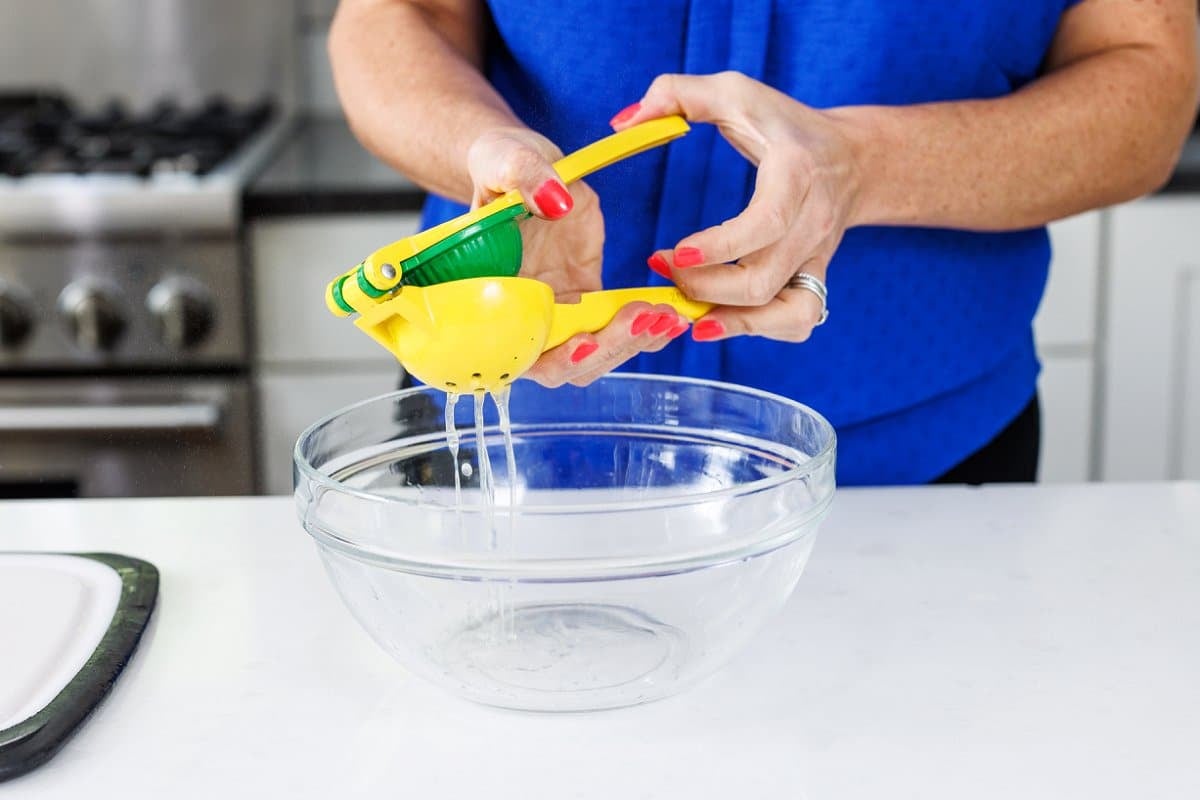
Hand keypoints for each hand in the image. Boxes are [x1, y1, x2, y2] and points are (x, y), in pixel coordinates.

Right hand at [466, 127, 691, 386]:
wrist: (526, 168)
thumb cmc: (500, 165)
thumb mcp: (503, 159)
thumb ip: (522, 174)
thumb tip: (556, 198)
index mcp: (486, 298)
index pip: (514, 352)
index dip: (549, 357)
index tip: (586, 342)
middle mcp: (520, 317)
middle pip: (561, 366)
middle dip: (605, 349)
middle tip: (643, 317)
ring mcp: (557, 313)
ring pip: (594, 356)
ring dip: (631, 344)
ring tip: (667, 317)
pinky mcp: (587, 300)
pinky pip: (615, 329)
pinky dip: (645, 329)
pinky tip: (673, 316)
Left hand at [610, 72, 862, 342]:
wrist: (853, 159)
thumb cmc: (785, 125)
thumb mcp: (736, 92)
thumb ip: (676, 94)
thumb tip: (624, 122)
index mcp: (796, 175)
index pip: (765, 224)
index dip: (718, 248)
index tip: (672, 252)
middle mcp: (812, 224)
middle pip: (763, 281)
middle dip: (704, 288)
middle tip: (663, 270)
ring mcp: (817, 259)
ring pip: (788, 314)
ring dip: (733, 323)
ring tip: (690, 314)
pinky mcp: (814, 280)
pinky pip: (798, 322)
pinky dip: (759, 330)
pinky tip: (718, 321)